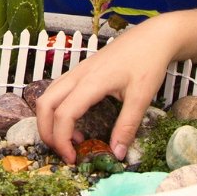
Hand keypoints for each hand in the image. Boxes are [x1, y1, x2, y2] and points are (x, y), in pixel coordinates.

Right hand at [33, 14, 184, 161]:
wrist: (152, 36)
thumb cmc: (148, 62)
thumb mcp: (142, 97)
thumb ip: (127, 126)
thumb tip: (116, 153)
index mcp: (92, 82)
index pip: (64, 114)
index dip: (62, 140)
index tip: (74, 158)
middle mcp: (78, 76)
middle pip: (44, 104)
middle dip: (46, 132)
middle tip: (64, 152)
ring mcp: (76, 72)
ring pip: (47, 96)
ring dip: (49, 121)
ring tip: (70, 140)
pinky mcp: (80, 72)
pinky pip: (56, 91)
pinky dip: (56, 110)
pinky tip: (76, 122)